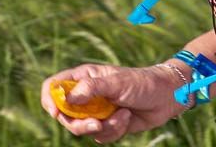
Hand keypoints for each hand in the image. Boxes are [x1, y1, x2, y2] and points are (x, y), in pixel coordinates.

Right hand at [40, 63, 188, 143]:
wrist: (166, 97)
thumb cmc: (142, 83)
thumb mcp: (117, 82)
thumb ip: (92, 88)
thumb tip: (67, 98)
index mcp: (84, 78)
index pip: (53, 86)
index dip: (50, 99)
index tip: (57, 112)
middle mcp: (86, 95)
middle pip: (64, 115)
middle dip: (79, 124)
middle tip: (96, 123)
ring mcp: (95, 111)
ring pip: (82, 129)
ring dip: (103, 127)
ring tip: (123, 115)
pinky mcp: (106, 125)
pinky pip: (99, 137)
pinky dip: (114, 131)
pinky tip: (127, 118)